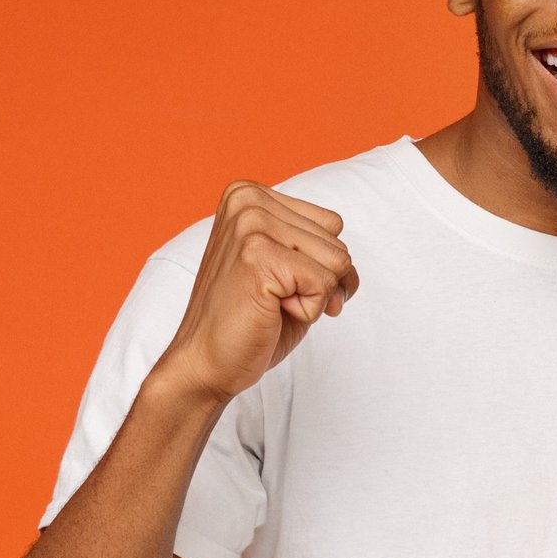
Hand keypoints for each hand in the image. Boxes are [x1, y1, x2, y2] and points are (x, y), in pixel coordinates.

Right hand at [154, 181, 359, 405]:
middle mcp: (247, 201)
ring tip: (272, 304)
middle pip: (337, 242)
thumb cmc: (250, 319)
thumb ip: (318, 248)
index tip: (285, 283)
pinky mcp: (258, 256)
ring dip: (315, 296)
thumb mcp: (290, 269)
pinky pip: (324, 283)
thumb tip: (350, 261)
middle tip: (278, 302)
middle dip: (323, 283)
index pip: (332, 225)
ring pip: (337, 261)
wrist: (206, 361)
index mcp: (250, 195)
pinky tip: (270, 312)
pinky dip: (309, 310)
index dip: (323, 265)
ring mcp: (250, 226)